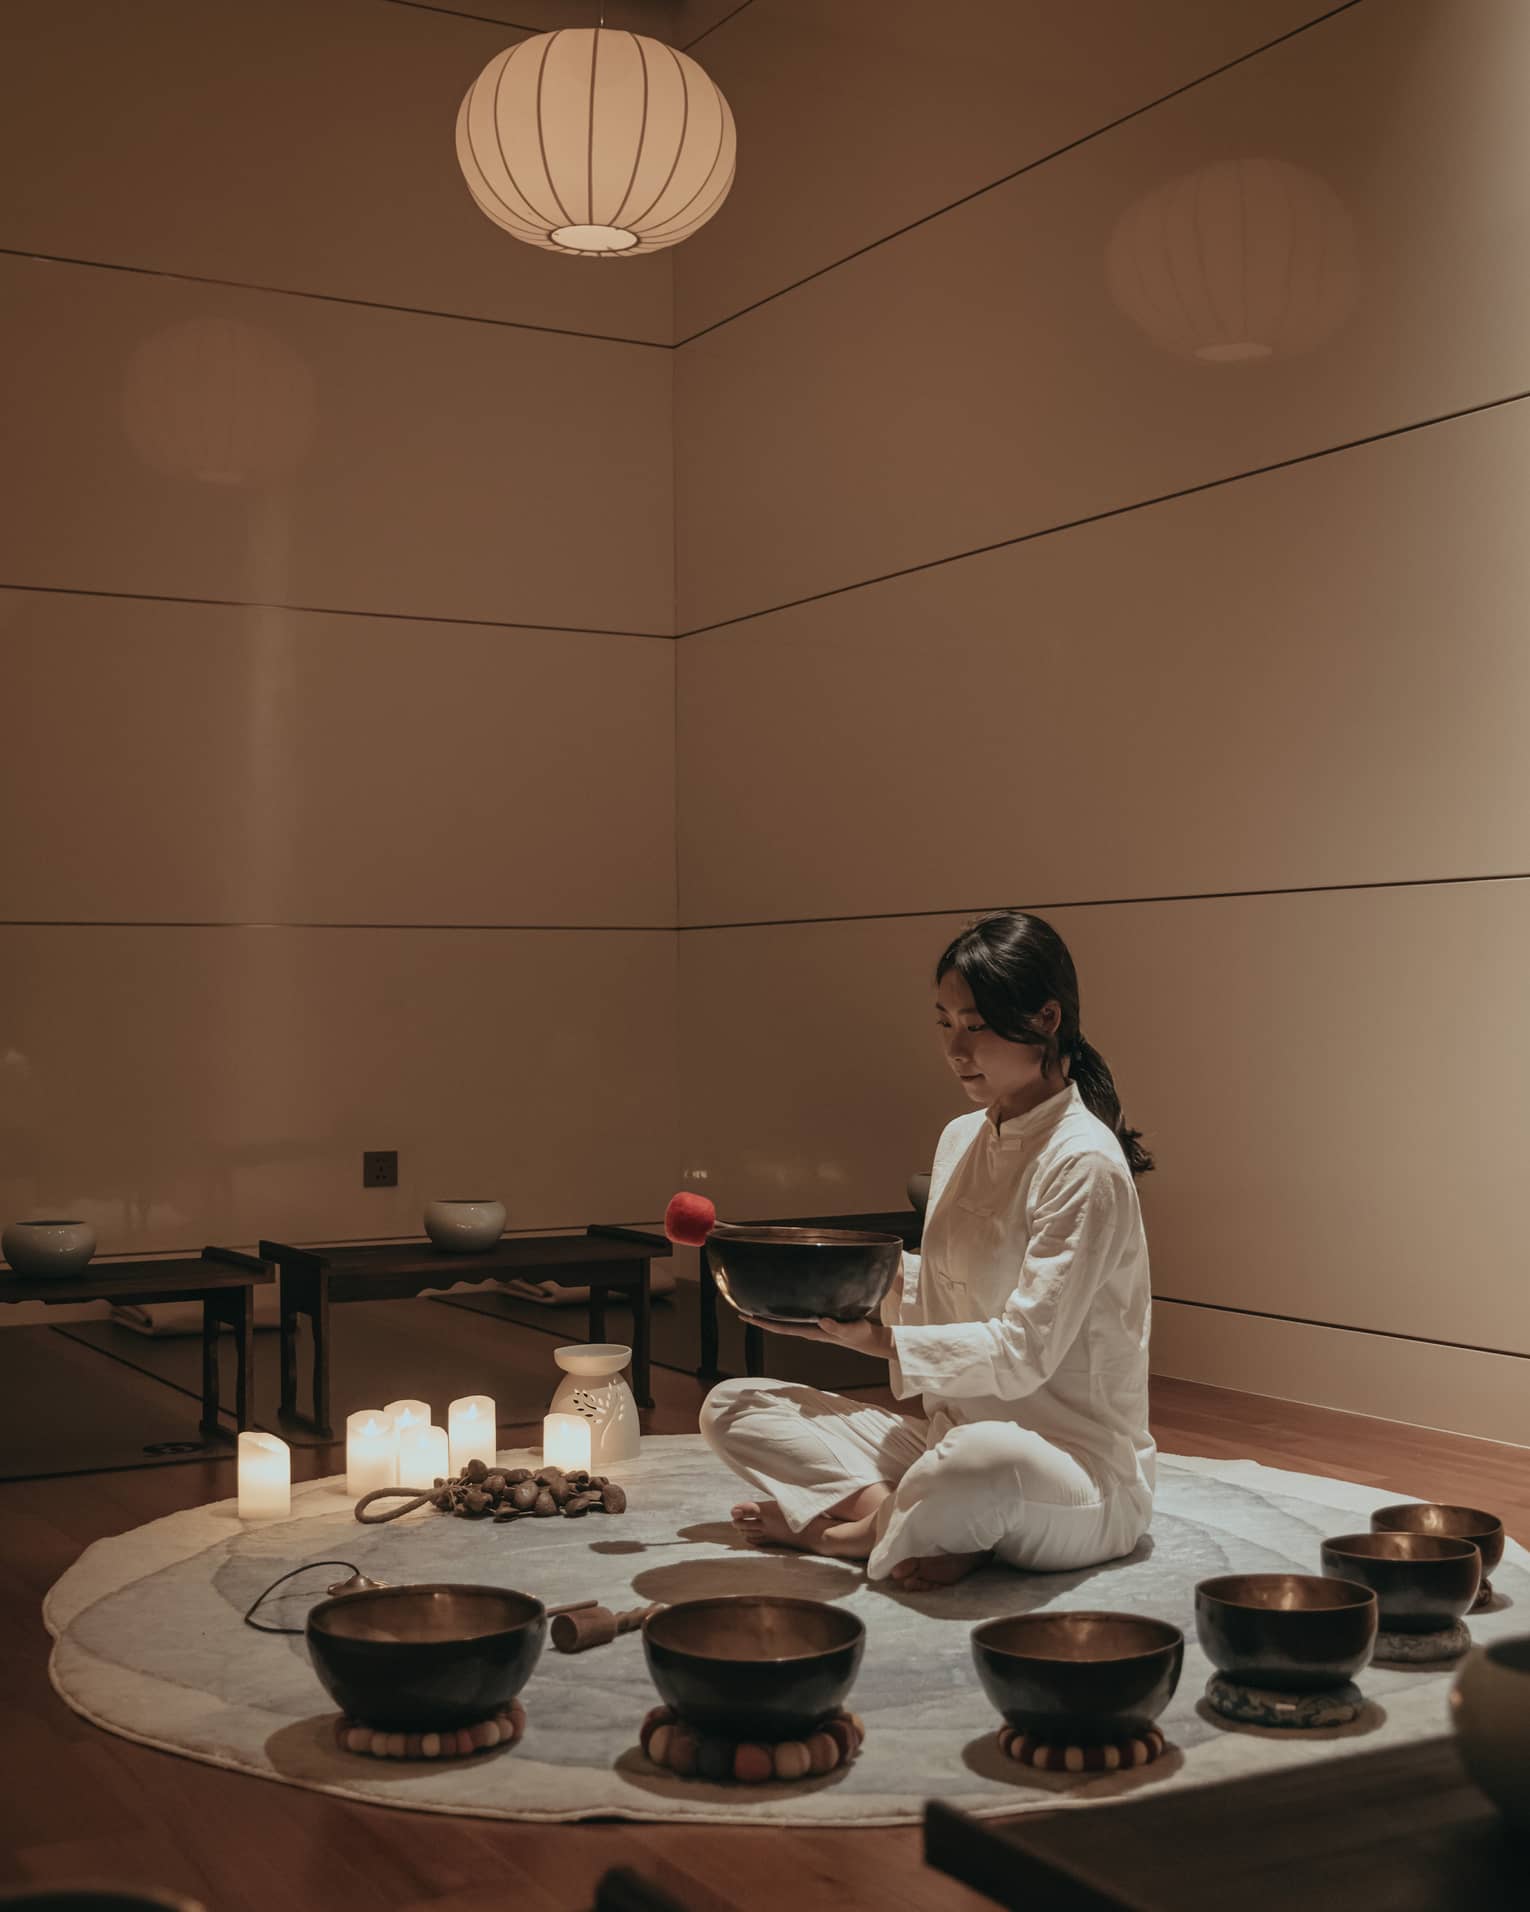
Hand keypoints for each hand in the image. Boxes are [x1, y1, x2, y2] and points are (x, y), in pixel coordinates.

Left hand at [738, 1315, 893, 1359]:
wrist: (866, 1339)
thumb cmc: (858, 1334)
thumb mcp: (849, 1330)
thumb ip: (836, 1327)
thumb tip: (822, 1322)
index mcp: (810, 1332)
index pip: (781, 1327)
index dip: (763, 1323)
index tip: (747, 1317)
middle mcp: (806, 1329)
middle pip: (777, 1324)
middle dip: (759, 1319)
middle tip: (740, 1310)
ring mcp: (810, 1325)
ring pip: (784, 1320)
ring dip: (769, 1314)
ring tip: (754, 1305)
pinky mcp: (817, 1320)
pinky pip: (794, 1315)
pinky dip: (783, 1309)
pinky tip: (779, 1303)